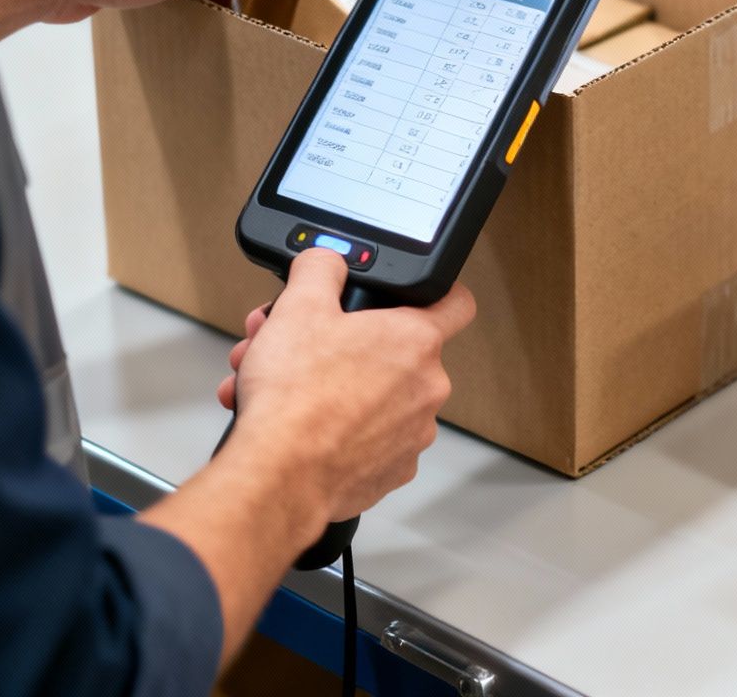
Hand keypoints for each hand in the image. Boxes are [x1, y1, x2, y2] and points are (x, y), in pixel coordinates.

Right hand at [225, 251, 474, 523]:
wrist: (279, 475)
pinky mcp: (390, 471)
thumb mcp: (298, 307)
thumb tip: (327, 260)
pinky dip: (337, 429)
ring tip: (282, 389)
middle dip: (343, 346)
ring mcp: (412, 434)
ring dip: (333, 387)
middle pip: (391, 353)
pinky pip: (367, 438)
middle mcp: (426, 389)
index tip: (417, 297)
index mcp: (415, 342)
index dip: (435, 293)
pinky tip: (298, 423)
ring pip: (374, 397)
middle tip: (302, 347)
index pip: (456, 303)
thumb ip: (320, 269)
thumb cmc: (295, 399)